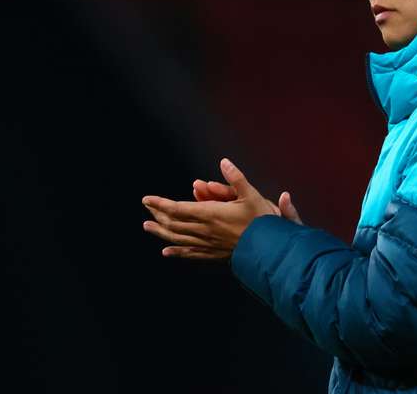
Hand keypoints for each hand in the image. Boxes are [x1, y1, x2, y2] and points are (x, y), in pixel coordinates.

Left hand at [142, 158, 294, 259]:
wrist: (270, 249)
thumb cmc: (262, 222)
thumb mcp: (252, 194)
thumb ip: (236, 178)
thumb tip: (224, 162)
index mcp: (211, 213)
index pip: (178, 208)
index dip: (160, 203)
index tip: (146, 199)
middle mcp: (205, 230)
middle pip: (174, 223)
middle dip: (158, 214)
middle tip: (147, 208)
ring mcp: (208, 244)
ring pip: (178, 238)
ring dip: (161, 232)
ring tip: (148, 227)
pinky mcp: (214, 254)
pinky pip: (191, 253)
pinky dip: (177, 252)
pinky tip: (167, 253)